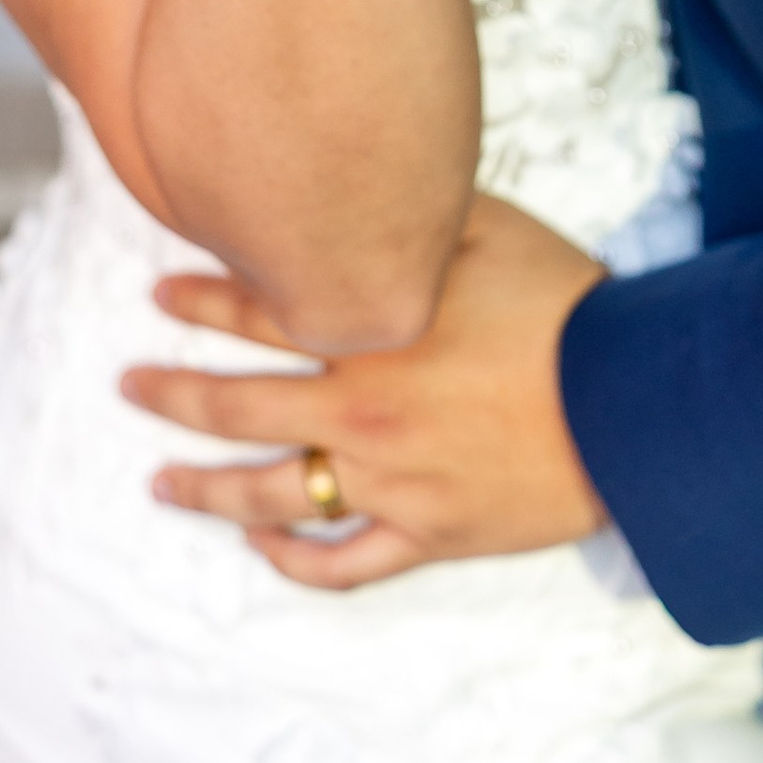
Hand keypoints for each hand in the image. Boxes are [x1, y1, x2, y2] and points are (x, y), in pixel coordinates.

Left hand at [122, 189, 608, 589]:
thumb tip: (358, 197)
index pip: (255, 313)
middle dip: (171, 394)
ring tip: (162, 484)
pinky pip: (345, 565)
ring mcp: (390, 483)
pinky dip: (296, 564)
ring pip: (271, 497)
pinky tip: (263, 551)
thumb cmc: (563, 305)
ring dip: (206, 490)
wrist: (634, 402)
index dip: (197, 302)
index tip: (159, 295)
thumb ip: (410, 219)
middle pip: (237, 408)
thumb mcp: (484, 228)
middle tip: (128, 386)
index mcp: (367, 332)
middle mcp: (361, 411)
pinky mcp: (428, 535)